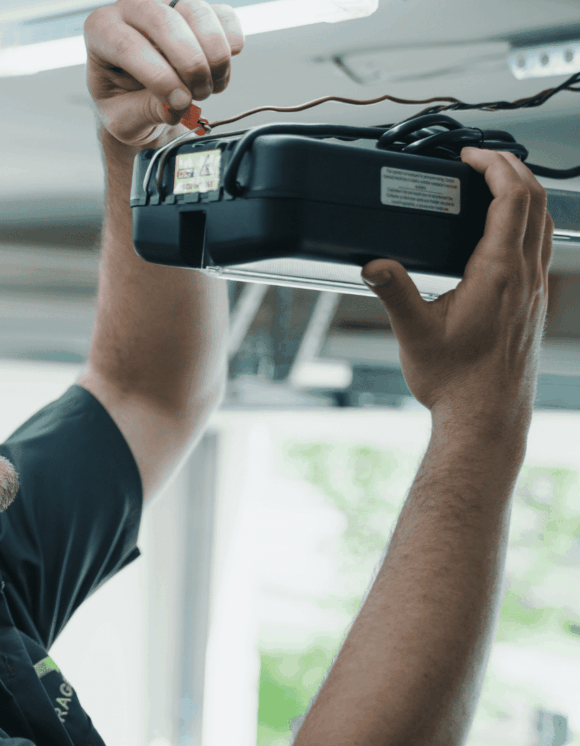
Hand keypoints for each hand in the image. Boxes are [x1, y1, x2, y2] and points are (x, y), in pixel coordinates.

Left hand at [84, 0, 243, 146]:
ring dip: (212, 53)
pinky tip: (224, 67)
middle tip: (198, 95)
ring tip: (211, 88)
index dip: (158, 75)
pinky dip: (229, 39)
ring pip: (195, 10)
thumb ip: (144, 112)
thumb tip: (174, 108)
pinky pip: (220, 13)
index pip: (127, 45)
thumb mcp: (123, 119)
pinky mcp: (195, 9)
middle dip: (188, 62)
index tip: (180, 102)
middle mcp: (131, 7)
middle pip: (163, 20)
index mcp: (101, 31)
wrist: (139, 98)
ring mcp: (166, 2)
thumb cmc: (124, 104)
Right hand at [361, 148, 552, 435]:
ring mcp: (535, 290)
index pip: (512, 199)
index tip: (471, 155)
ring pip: (545, 223)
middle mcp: (525, 277)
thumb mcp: (414, 333)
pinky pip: (542, 246)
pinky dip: (528, 222)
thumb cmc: (456, 381)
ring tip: (494, 185)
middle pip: (537, 201)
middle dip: (512, 169)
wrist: (487, 417)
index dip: (495, 165)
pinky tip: (503, 234)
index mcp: (499, 273)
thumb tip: (374, 264)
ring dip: (525, 194)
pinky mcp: (534, 304)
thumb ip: (394, 292)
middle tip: (481, 159)